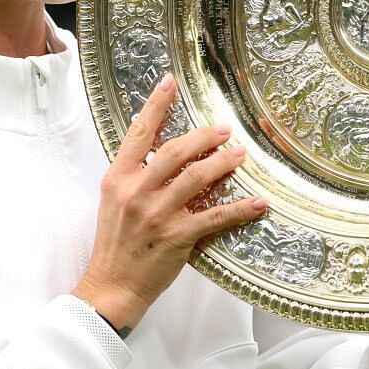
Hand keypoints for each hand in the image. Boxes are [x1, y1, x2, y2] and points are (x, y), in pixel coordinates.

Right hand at [74, 74, 267, 331]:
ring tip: (240, 155)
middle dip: (202, 137)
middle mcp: (136, 192)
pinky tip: (258, 203)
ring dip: (222, 163)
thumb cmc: (115, 246)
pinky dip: (240, 209)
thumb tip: (165, 157)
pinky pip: (215, 217)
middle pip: (174, 151)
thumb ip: (134, 178)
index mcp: (117, 180)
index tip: (170, 83)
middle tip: (223, 129)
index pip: (138, 134)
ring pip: (196, 178)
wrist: (111, 286)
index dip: (155, 106)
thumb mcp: (113, 204)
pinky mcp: (177, 237)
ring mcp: (156, 215)